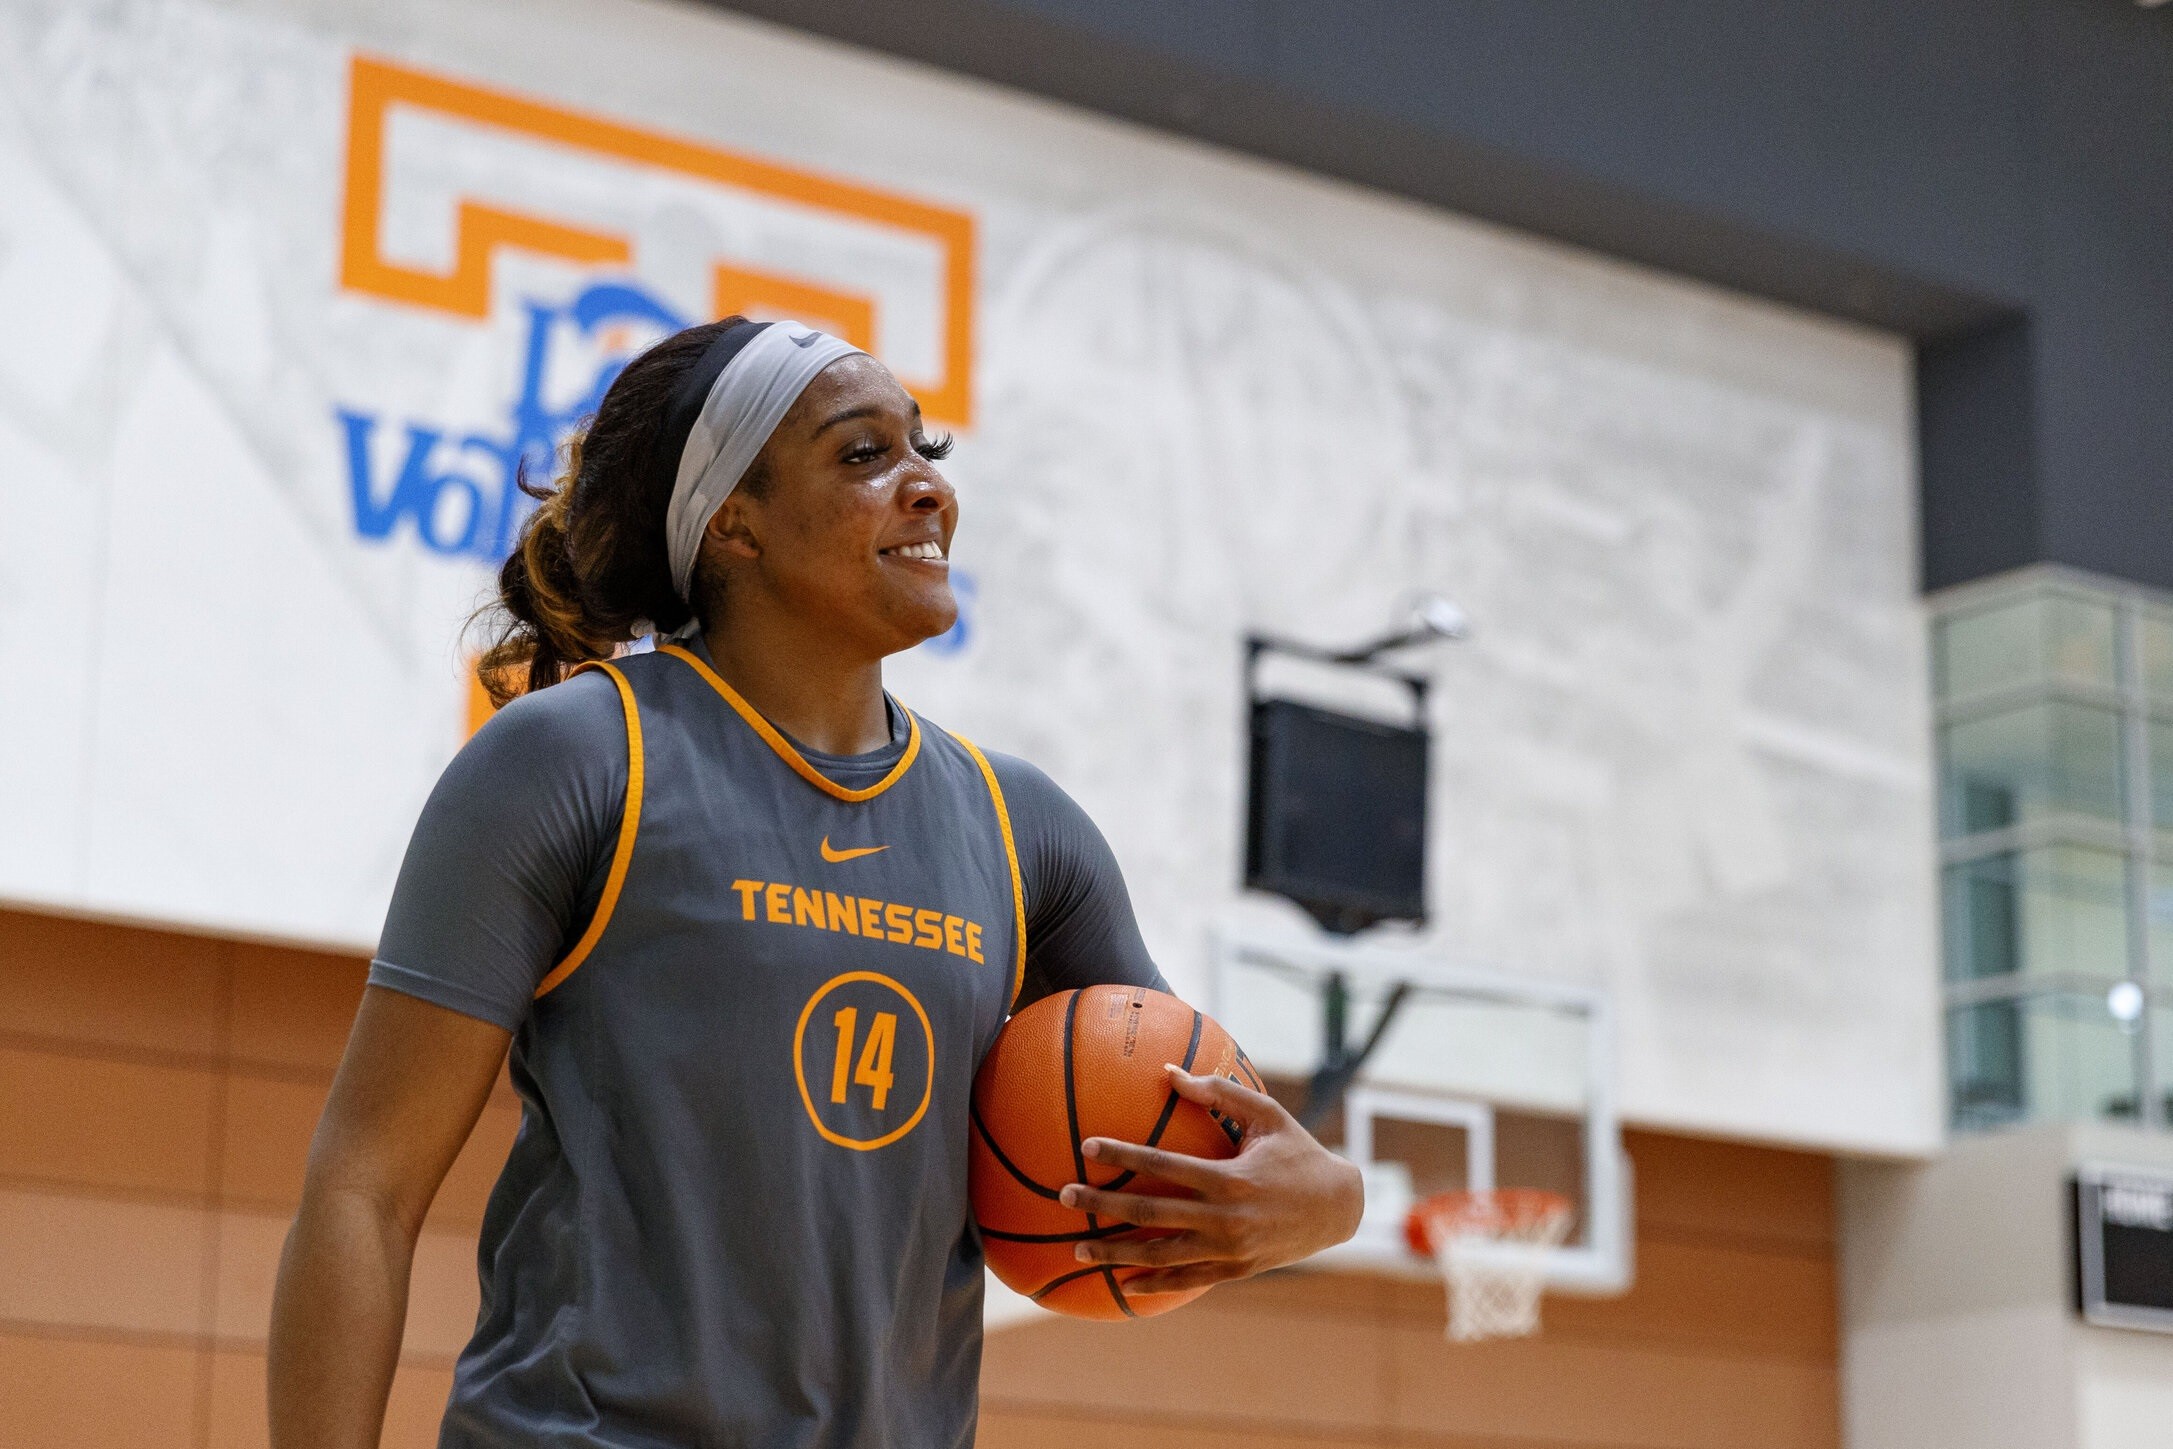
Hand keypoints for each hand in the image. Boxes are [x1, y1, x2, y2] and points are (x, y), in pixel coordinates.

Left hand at [1057, 1065, 1364, 1296]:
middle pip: (1149, 1215)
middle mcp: (1225, 1219)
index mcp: (1229, 1178)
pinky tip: (1122, 1284)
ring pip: (1160, 1256)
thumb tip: (1170, 1071)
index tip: (1087, 1147)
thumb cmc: (1298, 1152)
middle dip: (1102, 1206)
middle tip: (1064, 1196)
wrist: (1338, 1208)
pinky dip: (1153, 1284)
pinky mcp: (1235, 1271)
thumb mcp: (1267, 1114)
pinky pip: (1186, 1281)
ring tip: (1077, 1249)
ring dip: (1115, 1253)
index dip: (1122, 1155)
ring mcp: (1229, 1251)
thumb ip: (1218, 1093)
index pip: (1163, 1166)